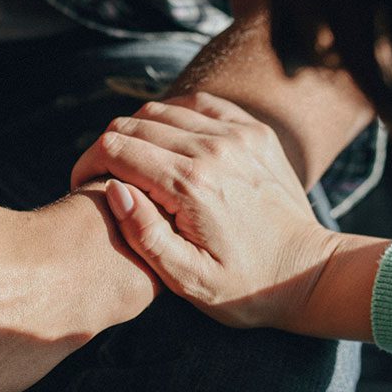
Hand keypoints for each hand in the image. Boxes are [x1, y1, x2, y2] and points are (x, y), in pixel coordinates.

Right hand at [71, 93, 336, 330]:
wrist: (308, 273)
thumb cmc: (244, 287)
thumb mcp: (187, 279)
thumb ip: (144, 234)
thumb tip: (114, 189)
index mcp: (190, 185)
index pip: (115, 149)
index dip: (87, 163)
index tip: (83, 185)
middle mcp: (212, 149)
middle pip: (133, 124)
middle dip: (107, 148)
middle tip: (104, 177)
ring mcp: (236, 134)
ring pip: (162, 110)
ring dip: (138, 132)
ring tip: (134, 164)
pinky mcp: (253, 131)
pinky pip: (198, 104)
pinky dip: (173, 116)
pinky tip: (168, 144)